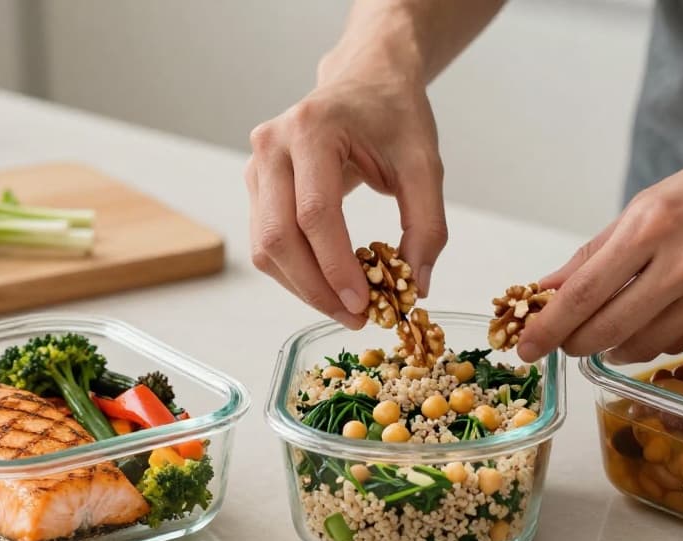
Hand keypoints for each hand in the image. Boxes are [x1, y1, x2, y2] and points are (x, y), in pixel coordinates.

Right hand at [245, 74, 447, 328]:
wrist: (367, 80)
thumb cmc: (394, 115)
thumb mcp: (425, 165)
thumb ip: (427, 226)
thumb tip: (415, 286)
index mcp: (312, 129)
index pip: (315, 214)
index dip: (336, 267)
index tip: (364, 305)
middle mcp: (273, 145)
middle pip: (278, 236)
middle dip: (315, 288)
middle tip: (354, 318)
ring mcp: (257, 165)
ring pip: (265, 245)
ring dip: (302, 287)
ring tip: (345, 307)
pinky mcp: (256, 185)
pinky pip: (266, 241)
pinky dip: (295, 272)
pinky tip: (328, 285)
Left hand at [517, 135, 682, 362]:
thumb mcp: (651, 203)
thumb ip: (597, 252)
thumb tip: (547, 290)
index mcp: (653, 225)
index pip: (584, 292)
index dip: (548, 327)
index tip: (525, 346)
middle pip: (606, 330)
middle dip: (574, 344)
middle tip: (560, 344)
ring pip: (641, 346)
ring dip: (611, 347)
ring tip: (603, 333)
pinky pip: (676, 344)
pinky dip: (651, 342)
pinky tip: (646, 325)